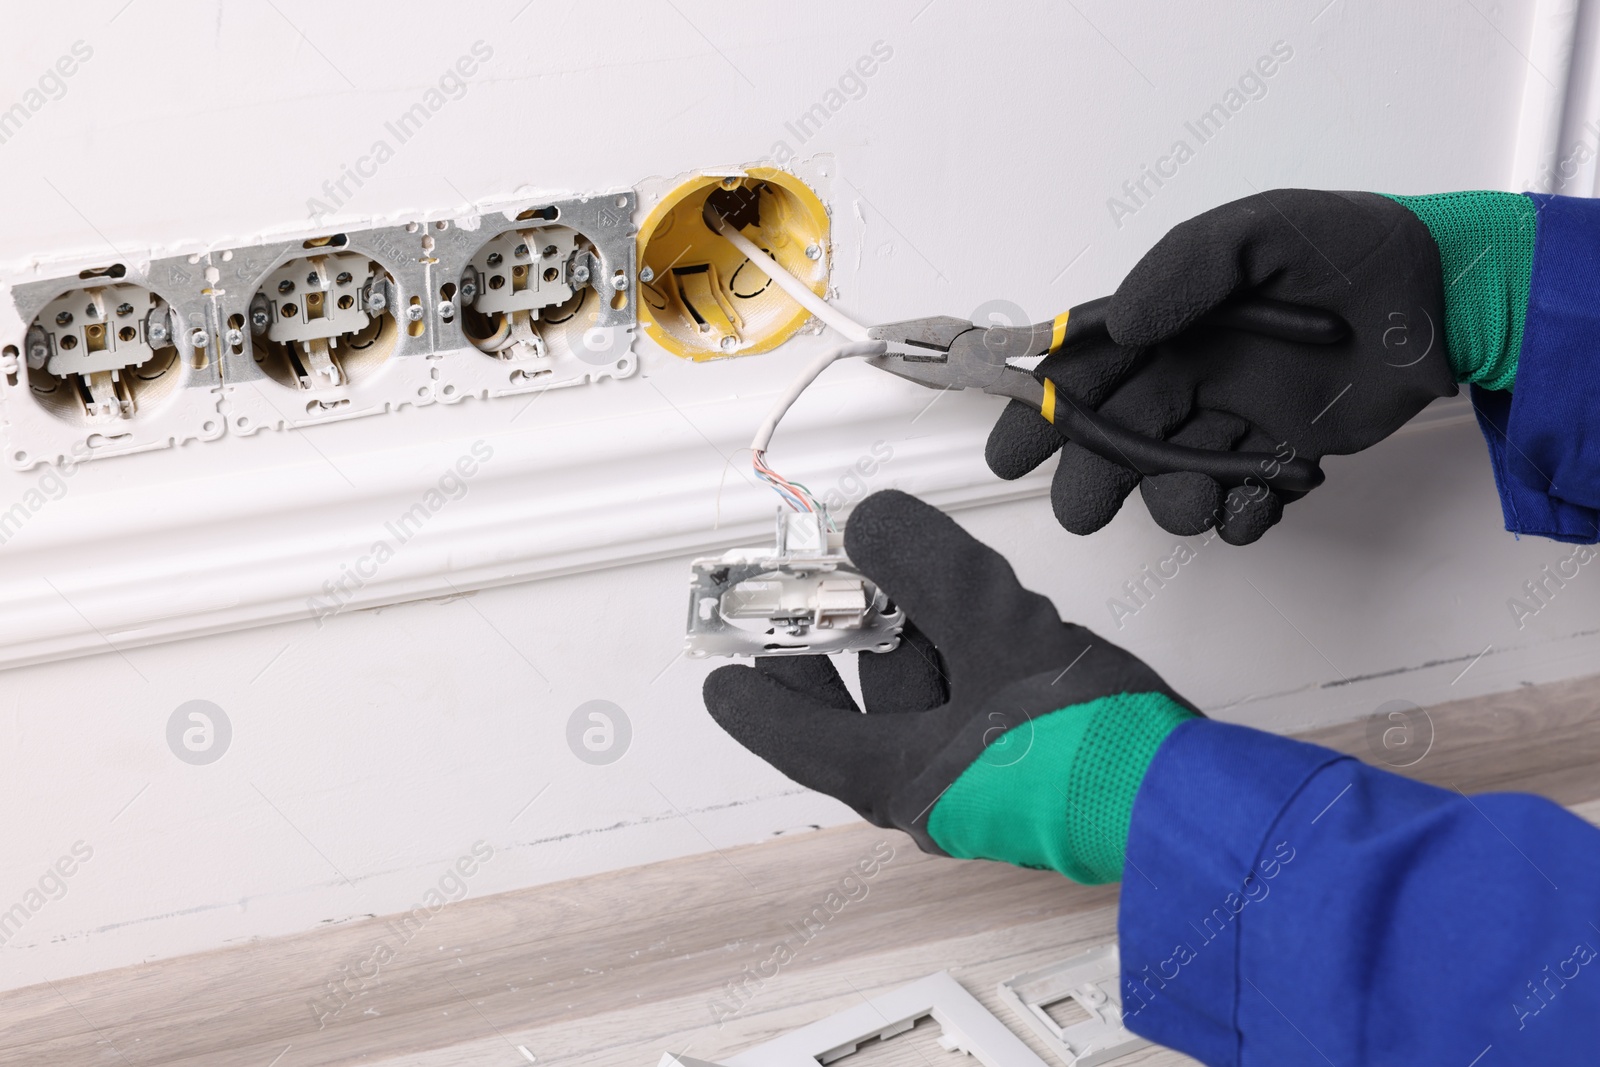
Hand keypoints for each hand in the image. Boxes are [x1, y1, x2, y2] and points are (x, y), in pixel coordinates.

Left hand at [701, 489, 1195, 882]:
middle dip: (840, 649)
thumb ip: (928, 569)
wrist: (1188, 802)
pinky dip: (959, 659)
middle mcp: (931, 790)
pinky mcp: (1028, 772)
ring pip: (918, 704)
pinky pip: (966, 707)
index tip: (722, 678)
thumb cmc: (1094, 749)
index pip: (794, 736)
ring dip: (908, 642)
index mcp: (898, 774)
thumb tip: (873, 526)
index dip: (751, 700)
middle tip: (825, 597)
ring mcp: (981, 786)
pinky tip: (981, 617)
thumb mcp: (995, 631)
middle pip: (856, 714)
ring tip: (911, 582)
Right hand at [986, 189, 1456, 543]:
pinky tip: (1258, 504)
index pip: (1082, 369)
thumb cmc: (1352, 249)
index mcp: (1169, 322)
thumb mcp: (1260, 231)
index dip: (1040, 411)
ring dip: (1170, 504)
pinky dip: (1237, 517)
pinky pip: (1237, 503)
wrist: (1447, 299)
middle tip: (1087, 510)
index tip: (1013, 451)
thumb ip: (1184, 269)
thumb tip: (1122, 324)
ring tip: (1203, 502)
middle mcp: (1188, 374)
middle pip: (1111, 438)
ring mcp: (1231, 420)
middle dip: (1089, 479)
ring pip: (1168, 480)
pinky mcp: (1279, 457)